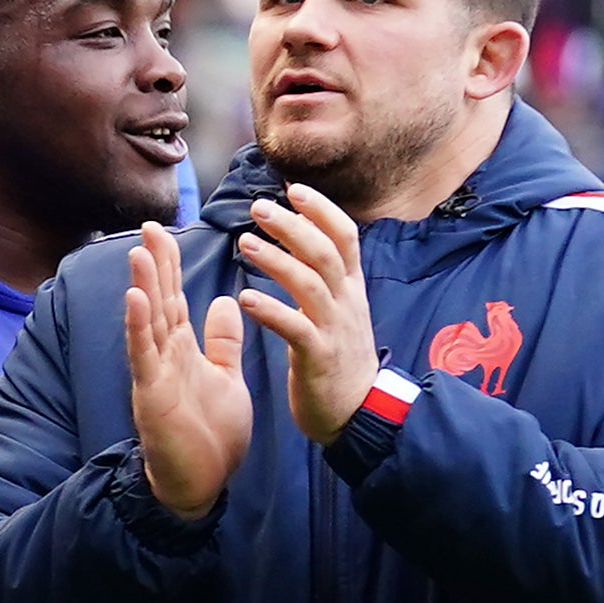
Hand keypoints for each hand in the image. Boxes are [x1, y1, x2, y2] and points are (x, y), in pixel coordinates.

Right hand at [122, 221, 250, 521]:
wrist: (202, 485)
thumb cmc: (210, 436)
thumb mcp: (225, 377)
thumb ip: (221, 342)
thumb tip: (222, 303)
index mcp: (182, 351)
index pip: (174, 298)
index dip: (169, 265)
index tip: (165, 231)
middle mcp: (164, 358)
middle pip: (158, 302)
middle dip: (154, 265)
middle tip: (148, 227)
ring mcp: (155, 376)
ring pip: (147, 324)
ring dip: (143, 287)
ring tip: (140, 253)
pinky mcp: (152, 396)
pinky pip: (144, 356)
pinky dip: (139, 327)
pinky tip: (136, 299)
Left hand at [229, 185, 381, 444]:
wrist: (358, 413)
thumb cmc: (339, 359)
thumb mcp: (340, 310)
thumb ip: (324, 276)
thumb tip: (304, 237)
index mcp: (351, 289)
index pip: (345, 237)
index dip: (321, 210)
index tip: (293, 189)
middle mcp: (347, 303)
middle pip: (325, 252)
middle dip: (293, 226)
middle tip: (258, 208)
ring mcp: (335, 329)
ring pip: (310, 284)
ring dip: (276, 260)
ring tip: (245, 243)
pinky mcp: (319, 358)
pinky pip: (295, 328)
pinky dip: (270, 310)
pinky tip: (245, 298)